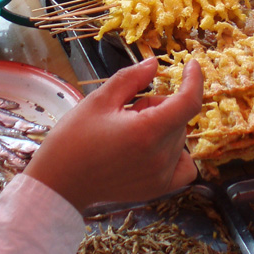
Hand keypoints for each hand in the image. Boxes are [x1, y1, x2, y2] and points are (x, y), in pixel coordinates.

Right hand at [25, 57, 202, 213]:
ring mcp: (161, 176)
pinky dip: (176, 153)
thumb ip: (131, 78)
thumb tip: (155, 64)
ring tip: (129, 133)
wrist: (59, 183)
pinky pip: (185, 166)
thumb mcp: (99, 100)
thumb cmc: (73, 139)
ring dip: (163, 128)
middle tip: (128, 111)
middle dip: (159, 106)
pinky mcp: (158, 189)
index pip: (188, 102)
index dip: (194, 80)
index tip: (191, 65)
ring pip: (178, 138)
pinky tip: (153, 149)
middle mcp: (159, 156)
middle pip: (178, 118)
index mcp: (146, 131)